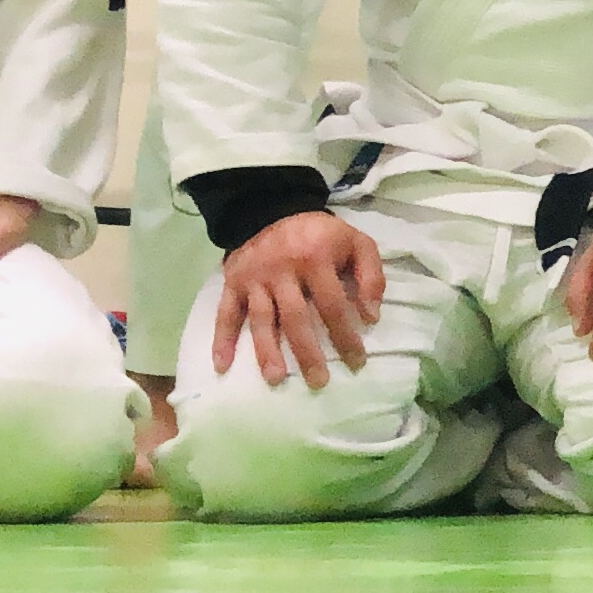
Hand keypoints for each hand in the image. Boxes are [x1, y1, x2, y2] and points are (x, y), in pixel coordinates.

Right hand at [210, 210, 385, 390]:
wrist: (272, 210)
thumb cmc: (321, 235)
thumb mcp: (356, 242)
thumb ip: (371, 276)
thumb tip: (371, 317)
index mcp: (315, 258)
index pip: (333, 304)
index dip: (346, 334)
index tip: (357, 361)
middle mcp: (282, 270)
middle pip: (295, 317)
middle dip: (307, 353)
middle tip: (319, 382)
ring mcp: (255, 278)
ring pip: (261, 319)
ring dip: (266, 351)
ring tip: (276, 379)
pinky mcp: (233, 282)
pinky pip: (225, 312)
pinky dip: (222, 339)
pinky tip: (221, 365)